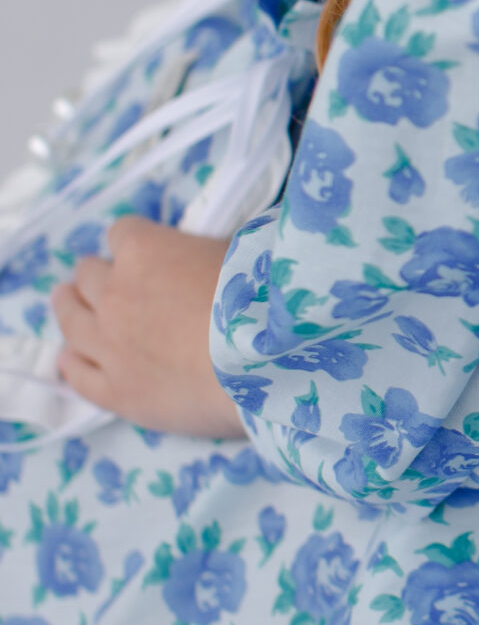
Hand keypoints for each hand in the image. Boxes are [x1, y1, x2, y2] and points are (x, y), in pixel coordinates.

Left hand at [52, 217, 247, 438]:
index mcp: (144, 251)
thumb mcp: (237, 251)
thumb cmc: (262, 298)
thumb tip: (206, 257)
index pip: (123, 233)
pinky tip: (68, 359)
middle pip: (88, 275)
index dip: (136, 242)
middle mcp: (114, 294)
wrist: (265, 361)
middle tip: (105, 280)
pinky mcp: (116, 391)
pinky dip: (72, 364)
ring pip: (71, 320)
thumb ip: (207, 253)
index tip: (148, 253)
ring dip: (69, 308)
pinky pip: (79, 375)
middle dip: (97, 274)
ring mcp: (109, 345)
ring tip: (67, 302)